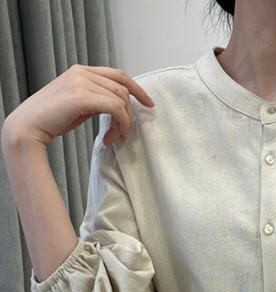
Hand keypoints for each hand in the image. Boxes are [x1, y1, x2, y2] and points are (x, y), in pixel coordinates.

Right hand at [2, 64, 154, 148]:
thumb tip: (119, 109)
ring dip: (124, 123)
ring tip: (114, 139)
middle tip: (123, 135)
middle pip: (123, 89)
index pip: (118, 75)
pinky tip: (110, 139)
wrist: (29, 126)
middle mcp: (82, 72)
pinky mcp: (81, 96)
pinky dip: (120, 125)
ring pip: (121, 100)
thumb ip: (97, 100)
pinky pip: (115, 108)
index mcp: (82, 71)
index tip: (149, 104)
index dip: (138, 89)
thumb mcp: (79, 105)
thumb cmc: (53, 119)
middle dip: (129, 115)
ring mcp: (81, 82)